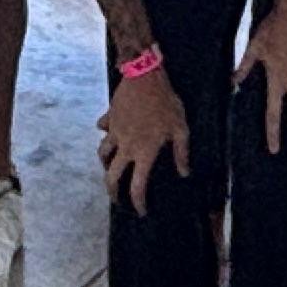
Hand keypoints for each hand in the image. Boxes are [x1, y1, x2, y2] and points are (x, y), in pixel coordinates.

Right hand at [96, 64, 188, 212]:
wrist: (143, 76)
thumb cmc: (166, 102)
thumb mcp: (180, 128)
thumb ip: (181, 152)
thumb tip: (184, 173)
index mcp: (144, 152)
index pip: (137, 185)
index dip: (138, 201)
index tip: (140, 210)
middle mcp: (126, 146)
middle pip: (111, 175)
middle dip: (112, 191)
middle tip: (116, 198)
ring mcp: (115, 132)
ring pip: (102, 154)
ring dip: (104, 165)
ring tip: (109, 169)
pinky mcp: (110, 118)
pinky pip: (103, 130)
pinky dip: (104, 135)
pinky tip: (108, 134)